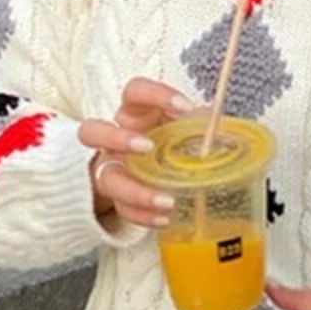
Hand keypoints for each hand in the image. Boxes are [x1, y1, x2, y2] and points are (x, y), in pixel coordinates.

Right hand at [77, 77, 203, 227]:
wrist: (150, 171)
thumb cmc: (167, 142)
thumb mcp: (183, 129)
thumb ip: (198, 125)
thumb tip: (217, 124)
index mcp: (135, 114)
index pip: (134, 92)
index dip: (155, 95)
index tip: (185, 107)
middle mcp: (114, 139)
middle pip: (93, 131)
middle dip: (118, 138)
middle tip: (147, 147)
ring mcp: (111, 169)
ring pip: (106, 178)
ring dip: (135, 190)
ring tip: (167, 199)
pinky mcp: (115, 198)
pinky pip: (122, 209)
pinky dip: (144, 215)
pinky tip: (165, 217)